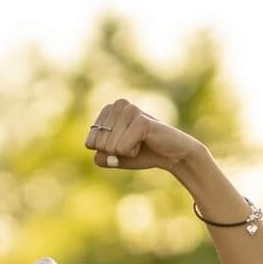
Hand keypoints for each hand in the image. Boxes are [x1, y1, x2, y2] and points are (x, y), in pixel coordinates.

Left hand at [84, 99, 206, 172]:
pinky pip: (122, 148)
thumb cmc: (142, 153)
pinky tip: (146, 142)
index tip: (123, 146)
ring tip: (140, 142)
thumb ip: (101, 158)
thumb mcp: (115, 158)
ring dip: (126, 152)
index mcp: (107, 110)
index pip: (90, 143)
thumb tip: (98, 153)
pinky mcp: (141, 120)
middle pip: (99, 145)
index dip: (106, 152)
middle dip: (116, 152)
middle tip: (134, 144)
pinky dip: (133, 152)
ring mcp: (130, 110)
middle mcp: (117, 105)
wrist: (172, 155)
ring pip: (110, 147)